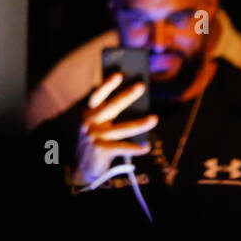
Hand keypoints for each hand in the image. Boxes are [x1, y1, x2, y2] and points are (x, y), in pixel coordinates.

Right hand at [73, 72, 156, 186]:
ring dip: (139, 124)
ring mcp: (94, 137)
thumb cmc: (98, 140)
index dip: (106, 85)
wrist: (85, 165)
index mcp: (89, 114)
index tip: (119, 74)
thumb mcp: (101, 124)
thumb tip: (134, 97)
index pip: (97, 96)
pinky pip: (121, 148)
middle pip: (111, 108)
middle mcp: (89, 123)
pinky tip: (146, 147)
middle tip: (141, 86)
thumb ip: (111, 112)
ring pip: (121, 129)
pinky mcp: (99, 150)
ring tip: (154, 118)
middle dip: (126, 96)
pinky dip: (134, 148)